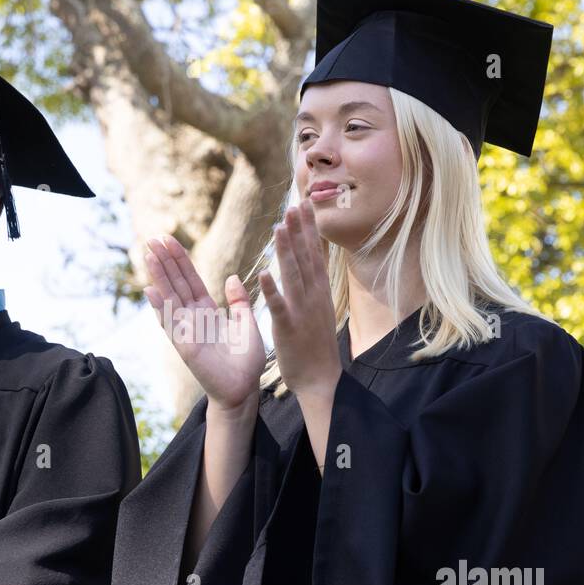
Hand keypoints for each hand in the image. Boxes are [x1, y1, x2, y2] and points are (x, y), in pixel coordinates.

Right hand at [143, 234, 265, 411]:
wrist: (244, 388)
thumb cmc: (245, 360)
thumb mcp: (246, 323)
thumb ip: (238, 301)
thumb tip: (231, 277)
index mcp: (207, 310)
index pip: (190, 279)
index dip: (180, 260)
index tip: (169, 239)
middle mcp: (192, 317)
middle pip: (176, 283)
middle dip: (165, 261)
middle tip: (153, 238)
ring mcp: (186, 330)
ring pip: (170, 297)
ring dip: (159, 276)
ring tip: (148, 255)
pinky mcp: (185, 345)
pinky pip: (170, 322)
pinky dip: (160, 306)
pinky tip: (150, 289)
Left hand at [259, 200, 341, 400]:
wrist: (321, 380)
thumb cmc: (316, 346)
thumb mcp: (318, 310)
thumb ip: (312, 286)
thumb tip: (309, 265)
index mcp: (319, 292)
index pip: (314, 253)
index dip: (309, 228)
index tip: (304, 204)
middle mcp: (314, 296)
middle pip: (306, 258)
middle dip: (300, 230)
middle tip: (294, 204)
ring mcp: (302, 312)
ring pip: (293, 276)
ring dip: (286, 251)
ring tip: (279, 227)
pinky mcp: (288, 328)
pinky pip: (279, 307)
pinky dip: (271, 290)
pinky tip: (263, 273)